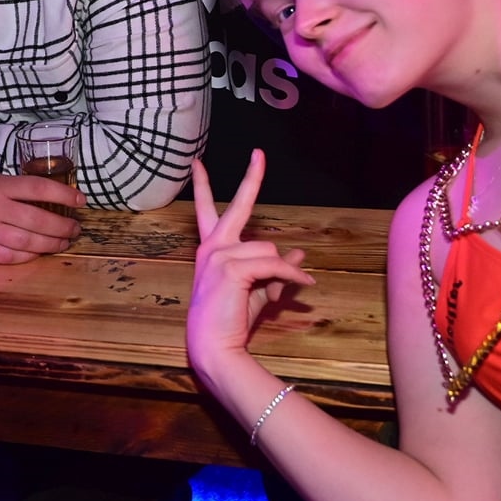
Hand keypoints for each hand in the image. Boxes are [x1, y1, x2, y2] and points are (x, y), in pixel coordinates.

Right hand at [0, 168, 81, 263]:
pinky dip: (28, 257)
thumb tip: (43, 198)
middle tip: (75, 229)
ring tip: (63, 243)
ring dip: (51, 245)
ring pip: (27, 243)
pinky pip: (9, 257)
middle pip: (38, 220)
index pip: (39, 188)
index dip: (64, 196)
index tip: (81, 201)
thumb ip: (9, 188)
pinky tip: (37, 254)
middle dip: (63, 227)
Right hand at [185, 153, 315, 379]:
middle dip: (251, 178)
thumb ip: (276, 269)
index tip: (197, 162)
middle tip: (259, 153)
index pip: (206, 210)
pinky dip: (292, 277)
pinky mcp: (232, 267)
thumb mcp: (259, 291)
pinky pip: (274, 264)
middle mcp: (213, 246)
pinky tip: (304, 286)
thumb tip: (299, 254)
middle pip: (238, 205)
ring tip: (289, 290)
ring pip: (269, 249)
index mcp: (212, 248)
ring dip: (284, 271)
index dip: (204, 185)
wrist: (216, 346)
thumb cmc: (231, 320)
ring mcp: (220, 254)